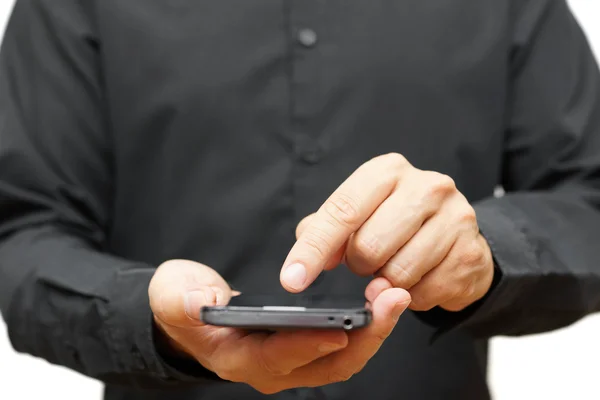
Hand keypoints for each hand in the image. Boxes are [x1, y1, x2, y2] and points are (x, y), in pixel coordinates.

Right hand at [149, 259, 409, 393]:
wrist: (194, 317)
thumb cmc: (184, 305)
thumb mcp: (173, 295)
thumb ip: (183, 299)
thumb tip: (204, 302)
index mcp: (240, 358)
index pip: (280, 356)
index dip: (309, 344)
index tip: (340, 328)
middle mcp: (273, 368)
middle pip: (327, 363)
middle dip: (364, 336)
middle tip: (390, 300)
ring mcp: (294, 362)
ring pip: (343, 357)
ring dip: (373, 331)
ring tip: (394, 296)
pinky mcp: (307, 349)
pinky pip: (345, 346)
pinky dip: (366, 328)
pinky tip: (381, 301)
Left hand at [280, 153, 493, 311]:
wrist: (457, 235)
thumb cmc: (397, 222)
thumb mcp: (359, 213)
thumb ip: (324, 230)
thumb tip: (303, 261)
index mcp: (388, 171)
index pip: (342, 211)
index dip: (313, 250)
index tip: (292, 279)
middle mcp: (427, 186)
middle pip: (368, 248)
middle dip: (358, 265)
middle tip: (367, 261)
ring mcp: (456, 218)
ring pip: (396, 275)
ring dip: (385, 282)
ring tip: (393, 267)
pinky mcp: (471, 252)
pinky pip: (422, 294)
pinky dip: (410, 296)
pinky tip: (417, 279)